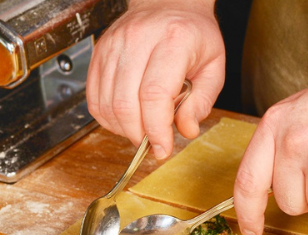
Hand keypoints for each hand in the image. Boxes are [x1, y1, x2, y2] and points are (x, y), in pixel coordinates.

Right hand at [86, 0, 224, 158]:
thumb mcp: (214, 66)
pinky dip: (107, 117)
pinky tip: (125, 119)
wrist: (169, 4)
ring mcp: (114, 45)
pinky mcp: (99, 52)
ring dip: (122, 128)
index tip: (162, 148)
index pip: (155, 95)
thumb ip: (203, 102)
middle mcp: (139, 39)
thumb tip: (185, 130)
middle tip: (152, 143)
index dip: (156, 130)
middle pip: (125, 103)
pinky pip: (93, 96)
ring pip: (106, 103)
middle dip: (138, 134)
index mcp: (173, 41)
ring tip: (141, 129)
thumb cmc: (193, 34)